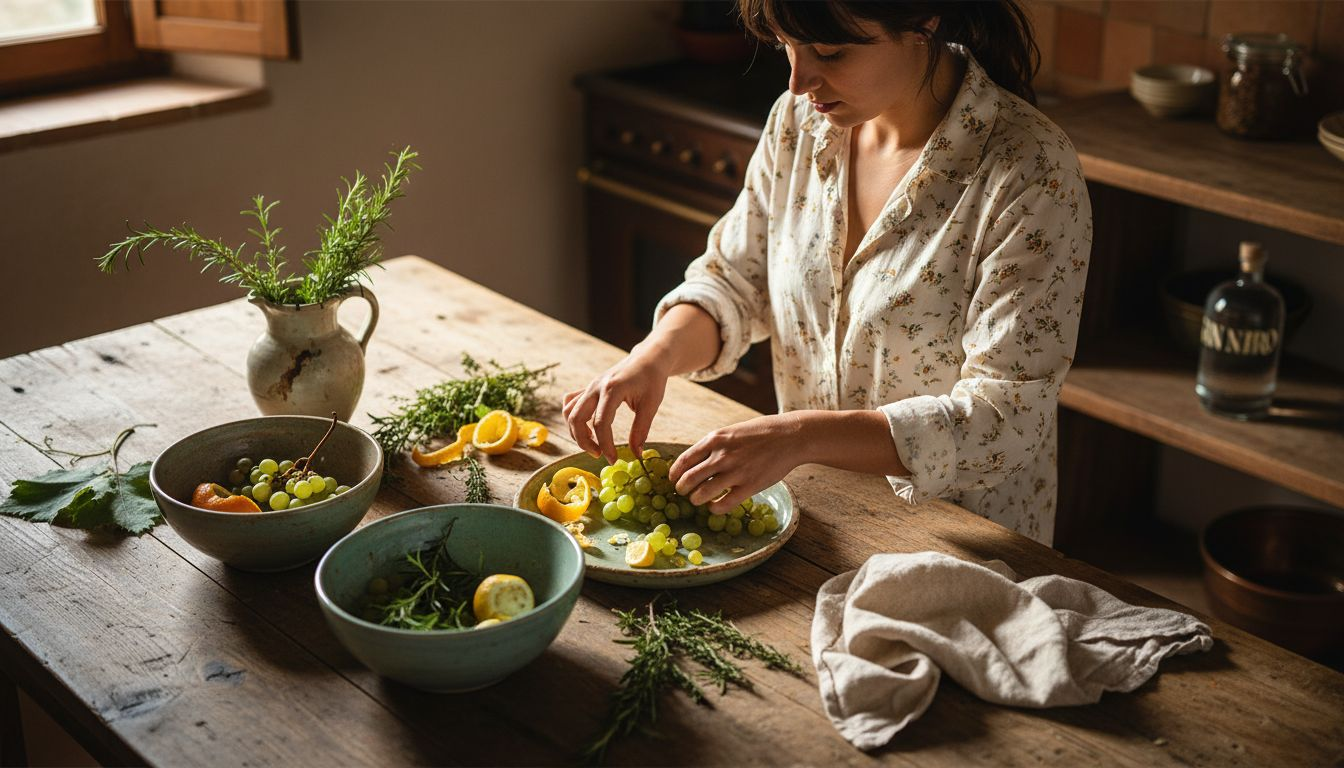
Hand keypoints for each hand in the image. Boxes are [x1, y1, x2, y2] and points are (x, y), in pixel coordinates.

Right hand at [563, 349, 670, 462]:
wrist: (648, 358)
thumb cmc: (652, 379)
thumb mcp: (651, 404)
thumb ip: (641, 430)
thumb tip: (636, 454)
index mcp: (612, 389)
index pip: (600, 423)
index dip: (605, 444)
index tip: (613, 460)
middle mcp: (595, 387)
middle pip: (576, 418)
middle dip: (584, 441)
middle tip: (599, 455)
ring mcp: (589, 386)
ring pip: (569, 412)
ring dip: (576, 432)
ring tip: (593, 444)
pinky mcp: (588, 388)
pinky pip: (570, 403)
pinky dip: (573, 418)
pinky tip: (586, 427)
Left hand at [669, 413, 801, 514]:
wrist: (790, 437)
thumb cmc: (760, 433)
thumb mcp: (731, 431)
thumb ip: (713, 445)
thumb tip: (694, 462)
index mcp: (715, 439)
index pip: (684, 460)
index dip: (674, 473)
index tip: (673, 480)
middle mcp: (722, 456)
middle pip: (689, 479)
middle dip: (682, 489)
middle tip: (683, 492)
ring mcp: (736, 472)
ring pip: (702, 494)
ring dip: (696, 500)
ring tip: (698, 500)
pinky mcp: (749, 486)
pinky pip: (723, 504)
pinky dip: (715, 508)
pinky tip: (715, 506)